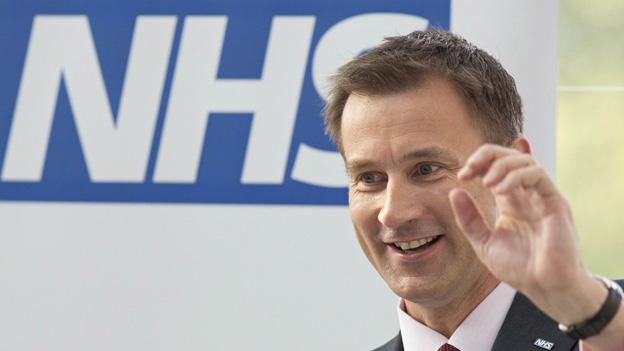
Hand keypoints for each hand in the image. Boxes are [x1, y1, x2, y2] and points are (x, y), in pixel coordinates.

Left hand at [448, 142, 600, 321]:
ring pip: (525, 161)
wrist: (545, 288)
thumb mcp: (484, 243)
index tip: (461, 175)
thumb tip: (454, 191)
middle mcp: (526, 195)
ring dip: (501, 165)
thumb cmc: (519, 269)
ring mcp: (541, 197)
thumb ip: (469, 219)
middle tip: (469, 168)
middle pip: (511, 157)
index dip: (478, 164)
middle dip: (488, 155)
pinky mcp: (555, 202)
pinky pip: (539, 175)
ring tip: (486, 183)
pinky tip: (500, 189)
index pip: (495, 168)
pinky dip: (517, 176)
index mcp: (510, 202)